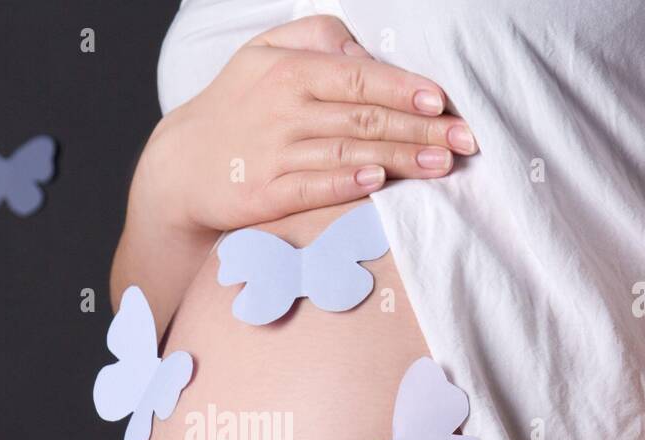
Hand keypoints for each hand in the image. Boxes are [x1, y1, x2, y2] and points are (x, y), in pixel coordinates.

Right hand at [139, 15, 477, 233]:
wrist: (181, 166)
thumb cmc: (238, 105)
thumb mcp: (265, 54)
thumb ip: (318, 41)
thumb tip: (366, 52)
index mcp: (289, 70)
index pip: (359, 77)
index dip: (405, 89)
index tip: (442, 101)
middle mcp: (282, 109)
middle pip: (363, 118)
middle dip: (419, 129)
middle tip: (463, 141)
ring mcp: (273, 154)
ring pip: (347, 154)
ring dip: (399, 161)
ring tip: (441, 166)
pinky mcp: (264, 195)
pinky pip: (312, 187)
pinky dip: (347, 185)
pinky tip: (379, 185)